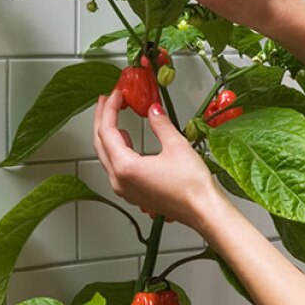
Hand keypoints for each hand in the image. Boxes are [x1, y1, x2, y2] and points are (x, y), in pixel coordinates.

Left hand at [92, 90, 221, 228]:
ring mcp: (125, 190)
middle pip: (100, 144)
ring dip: (107, 135)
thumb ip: (160, 124)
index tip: (116, 94)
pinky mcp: (134, 194)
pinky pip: (116, 168)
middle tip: (106, 101)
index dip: (110, 109)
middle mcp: (120, 181)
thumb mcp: (176, 146)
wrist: (203, 210)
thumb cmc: (192, 186)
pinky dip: (116, 151)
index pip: (107, 131)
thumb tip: (153, 110)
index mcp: (126, 168)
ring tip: (112, 117)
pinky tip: (125, 142)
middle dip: (102, 119)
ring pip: (106, 157)